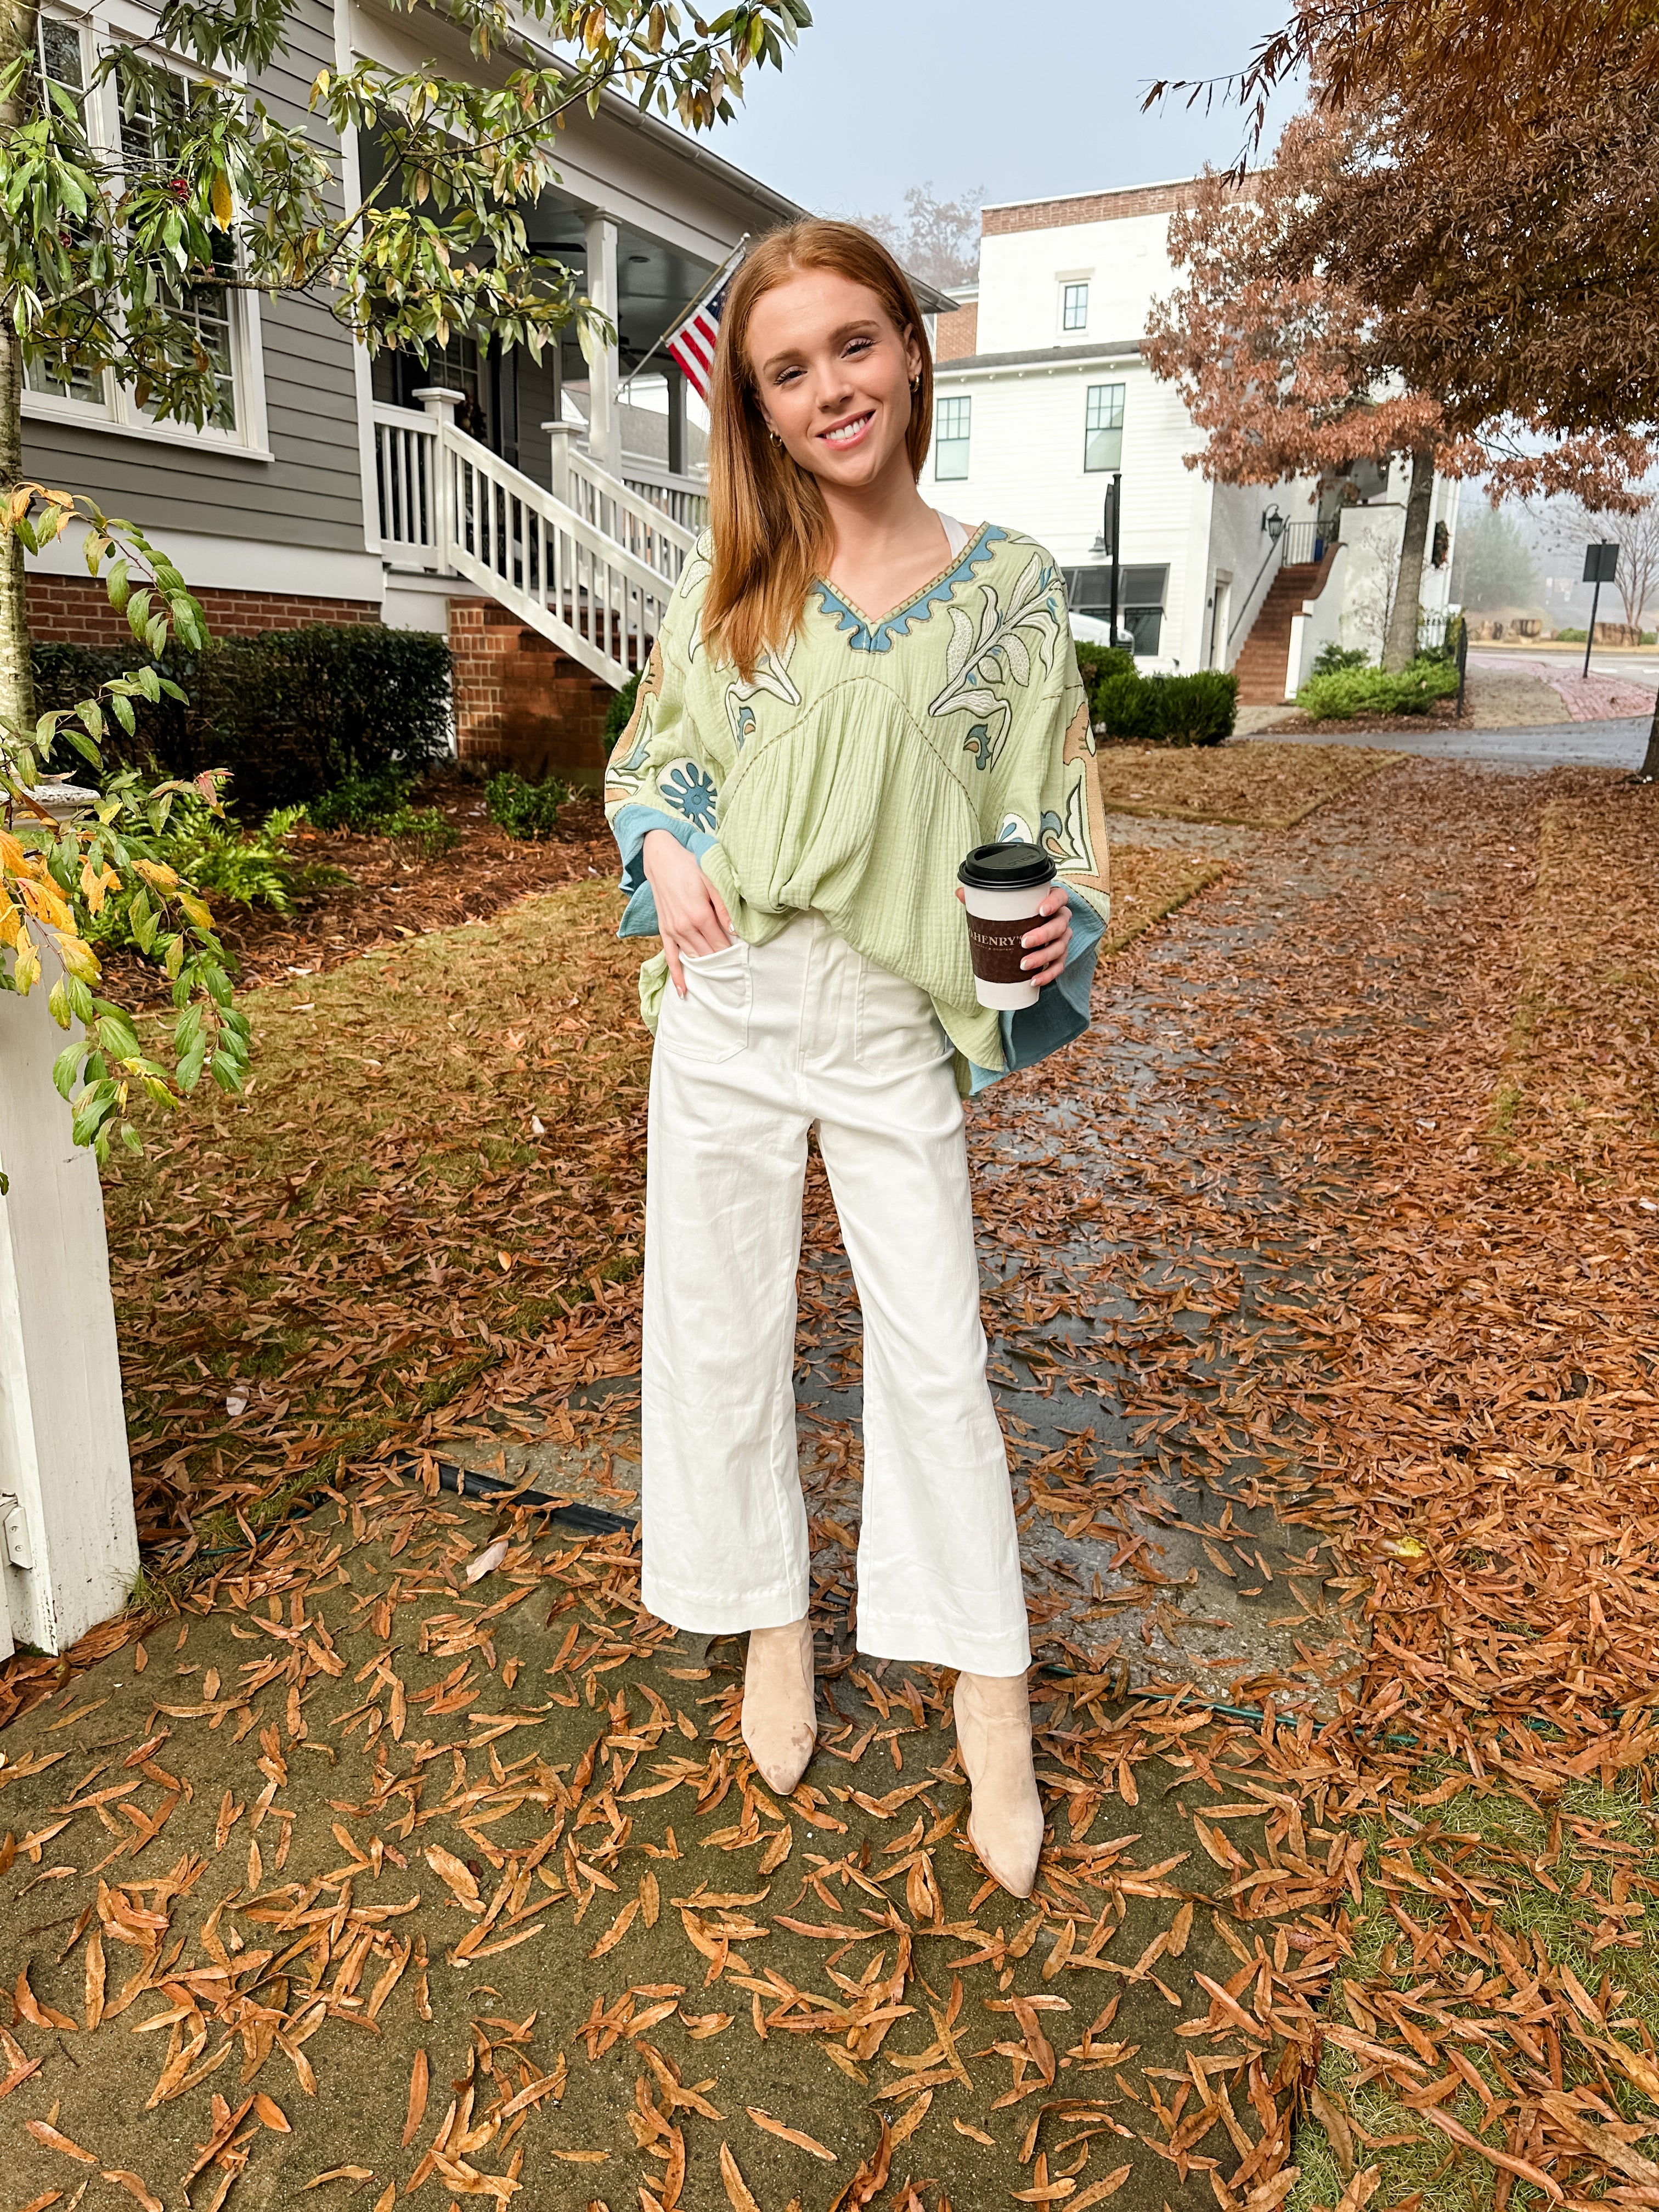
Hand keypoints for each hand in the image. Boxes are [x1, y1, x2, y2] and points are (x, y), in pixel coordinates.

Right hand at [643, 828, 733, 995]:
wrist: (662, 860)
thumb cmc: (691, 866)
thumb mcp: (712, 880)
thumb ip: (725, 906)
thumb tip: (736, 931)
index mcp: (700, 915)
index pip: (721, 944)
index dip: (734, 955)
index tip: (745, 964)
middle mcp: (685, 927)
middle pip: (708, 954)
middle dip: (723, 964)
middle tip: (738, 977)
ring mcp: (673, 931)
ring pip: (693, 957)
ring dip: (706, 970)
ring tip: (721, 983)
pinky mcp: (665, 931)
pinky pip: (670, 957)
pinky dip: (677, 975)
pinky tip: (683, 991)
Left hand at [955, 883, 1071, 989]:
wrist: (1030, 930)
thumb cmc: (1019, 914)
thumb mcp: (1006, 905)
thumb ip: (986, 898)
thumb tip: (960, 892)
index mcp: (1051, 901)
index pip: (1060, 897)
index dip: (1054, 903)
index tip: (1041, 910)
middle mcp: (1061, 919)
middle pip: (1059, 925)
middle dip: (1043, 935)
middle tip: (1023, 942)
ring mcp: (1062, 938)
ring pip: (1059, 948)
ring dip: (1043, 957)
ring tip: (1023, 965)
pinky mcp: (1060, 956)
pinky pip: (1059, 966)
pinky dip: (1048, 975)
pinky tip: (1034, 981)